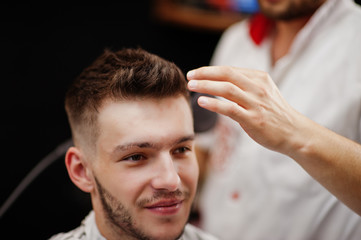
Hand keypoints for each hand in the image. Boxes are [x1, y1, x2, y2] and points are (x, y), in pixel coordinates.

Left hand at [187, 66, 306, 154]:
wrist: (294, 133)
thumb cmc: (275, 114)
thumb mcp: (263, 93)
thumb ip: (245, 87)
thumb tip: (220, 83)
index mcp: (259, 78)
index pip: (230, 70)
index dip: (210, 70)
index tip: (196, 73)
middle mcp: (258, 88)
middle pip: (227, 74)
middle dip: (205, 73)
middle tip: (189, 76)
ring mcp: (256, 103)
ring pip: (227, 89)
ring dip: (206, 86)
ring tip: (192, 86)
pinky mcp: (254, 119)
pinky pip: (230, 109)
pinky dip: (214, 104)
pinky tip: (202, 102)